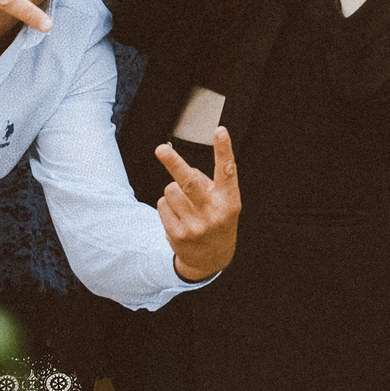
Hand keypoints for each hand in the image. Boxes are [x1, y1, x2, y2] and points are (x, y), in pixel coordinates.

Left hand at [154, 127, 241, 281]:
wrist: (211, 260)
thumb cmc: (218, 221)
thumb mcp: (225, 204)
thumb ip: (211, 185)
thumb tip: (184, 170)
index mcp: (229, 200)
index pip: (227, 170)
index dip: (224, 149)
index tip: (220, 130)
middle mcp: (213, 212)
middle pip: (189, 182)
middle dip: (174, 163)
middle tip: (161, 149)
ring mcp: (194, 224)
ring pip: (170, 190)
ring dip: (174, 192)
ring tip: (185, 205)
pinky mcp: (177, 233)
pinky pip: (162, 204)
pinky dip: (167, 206)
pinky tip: (178, 217)